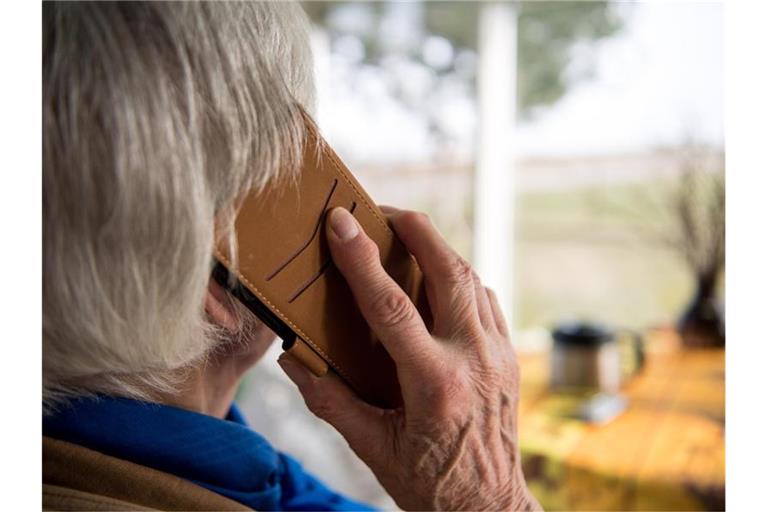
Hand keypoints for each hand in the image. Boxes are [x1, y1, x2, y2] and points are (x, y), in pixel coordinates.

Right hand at [278, 207, 540, 510]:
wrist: (490, 509)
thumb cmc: (430, 485)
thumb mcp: (372, 450)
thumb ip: (330, 401)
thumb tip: (293, 359)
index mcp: (434, 384)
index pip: (391, 306)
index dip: (360, 258)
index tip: (340, 221)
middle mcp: (473, 359)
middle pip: (449, 271)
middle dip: (416, 229)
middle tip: (382, 211)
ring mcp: (498, 355)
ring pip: (472, 278)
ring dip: (439, 248)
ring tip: (406, 236)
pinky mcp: (509, 356)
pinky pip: (486, 299)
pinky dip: (461, 278)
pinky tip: (438, 280)